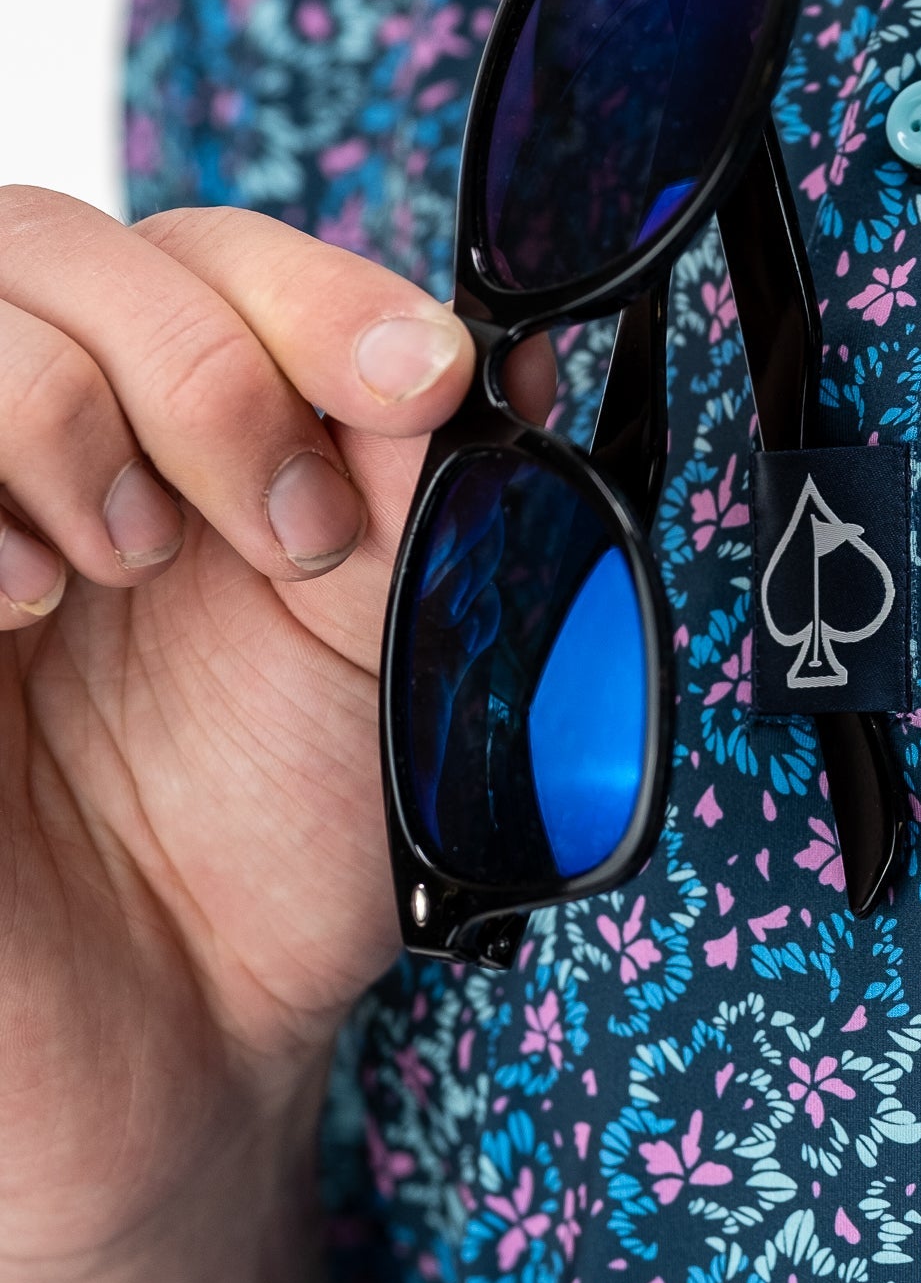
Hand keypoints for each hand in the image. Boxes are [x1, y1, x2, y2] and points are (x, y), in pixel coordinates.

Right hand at [0, 186, 541, 1282]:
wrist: (174, 1044)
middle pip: (45, 239)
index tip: (424, 388)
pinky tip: (19, 606)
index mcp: (168, 426)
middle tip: (287, 532)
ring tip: (127, 567)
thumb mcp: (390, 652)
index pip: (199, 248)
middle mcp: (32, 444)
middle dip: (199, 362)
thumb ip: (428, 494)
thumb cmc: (276, 846)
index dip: (311, 290)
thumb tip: (509, 357)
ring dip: (63, 409)